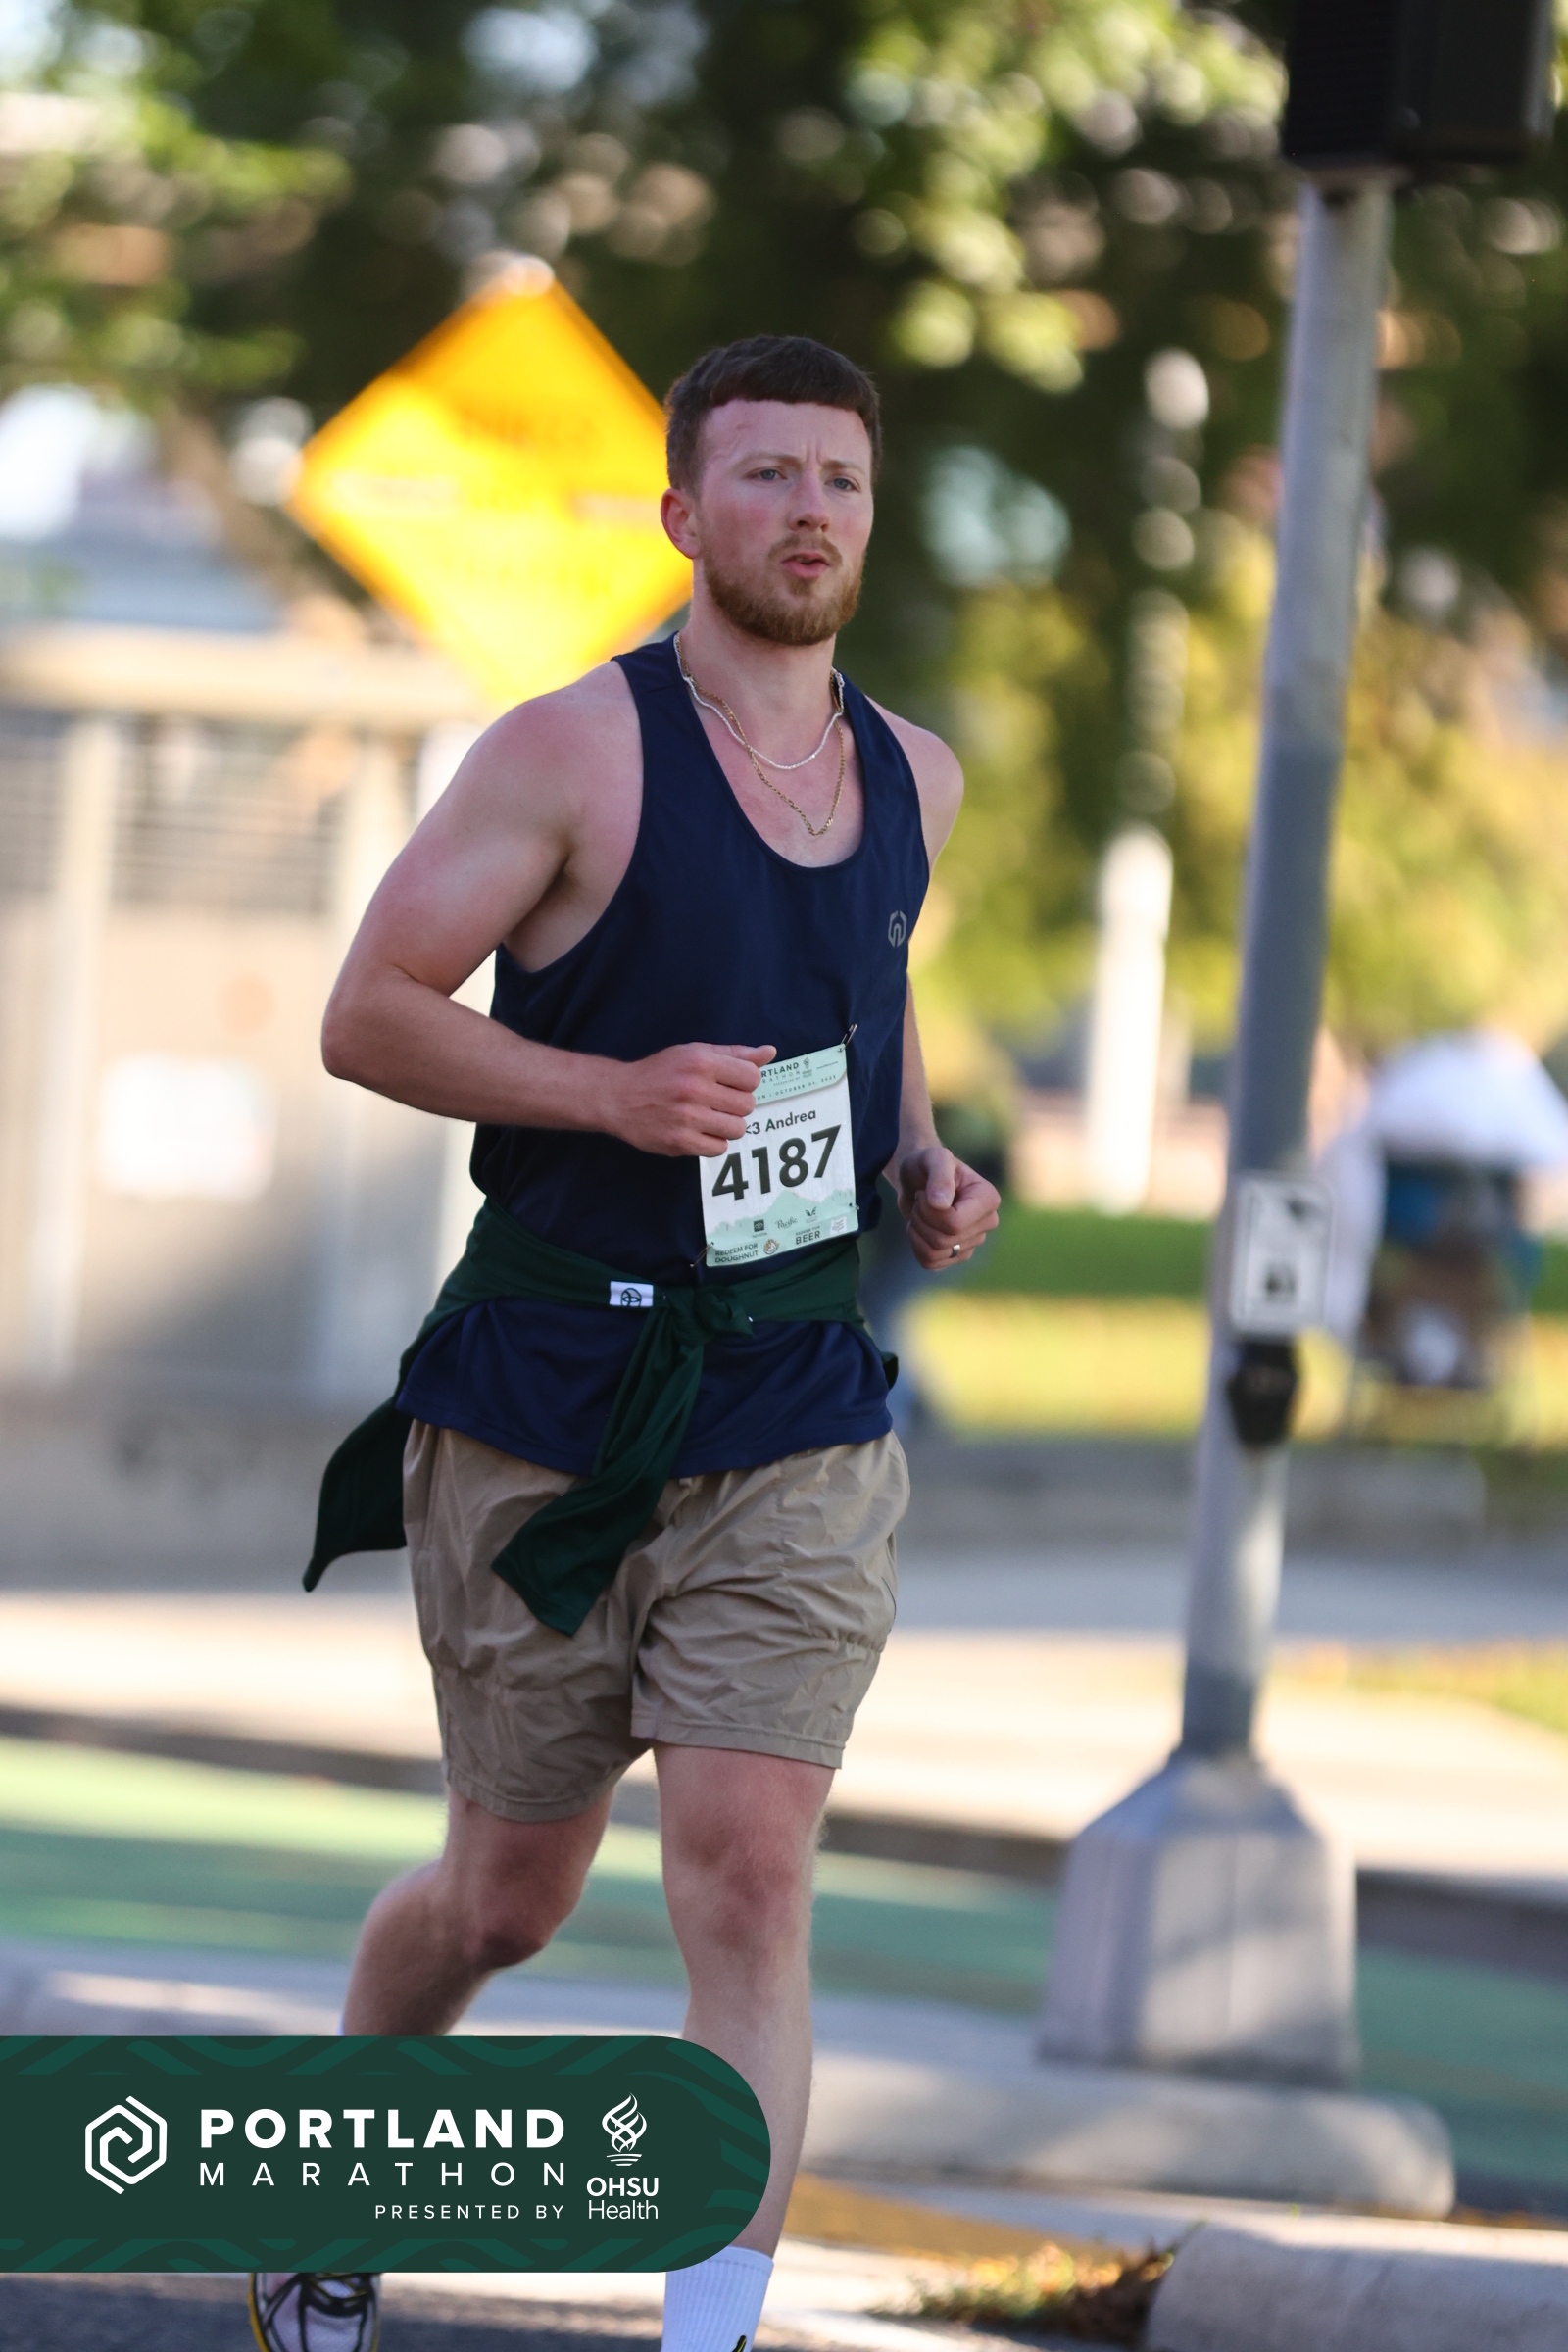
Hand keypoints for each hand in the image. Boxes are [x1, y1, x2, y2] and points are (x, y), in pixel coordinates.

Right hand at [608, 1043, 774, 1156]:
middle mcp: (694, 1088)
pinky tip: (699, 1131)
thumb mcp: (694, 1053)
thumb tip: (769, 1053)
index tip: (730, 1084)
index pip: (752, 1077)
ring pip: (737, 1129)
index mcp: (701, 1062)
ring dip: (727, 1125)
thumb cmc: (660, 1073)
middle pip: (747, 1105)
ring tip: (709, 1118)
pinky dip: (714, 1142)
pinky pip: (719, 1148)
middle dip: (736, 1105)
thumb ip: (734, 1054)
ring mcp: (687, 1117)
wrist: (618, 1097)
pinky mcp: (680, 1142)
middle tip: (717, 1102)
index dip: (745, 1082)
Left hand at [896, 1144, 999, 1269]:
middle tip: (919, 1202)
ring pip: (935, 1254)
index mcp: (988, 1199)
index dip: (930, 1213)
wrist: (917, 1177)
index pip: (955, 1224)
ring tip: (918, 1214)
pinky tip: (919, 1229)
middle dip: (921, 1220)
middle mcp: (987, 1222)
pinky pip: (930, 1263)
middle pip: (944, 1240)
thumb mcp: (932, 1158)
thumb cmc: (927, 1164)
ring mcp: (973, 1241)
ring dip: (916, 1233)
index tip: (924, 1194)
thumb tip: (941, 1205)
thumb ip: (939, 1175)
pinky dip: (916, 1246)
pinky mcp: (957, 1255)